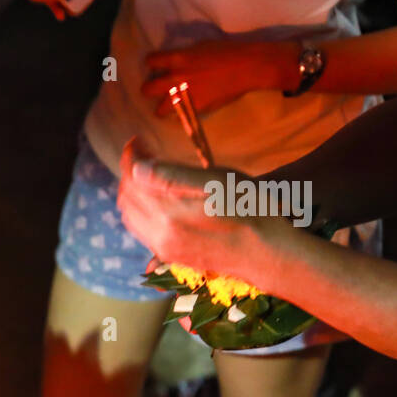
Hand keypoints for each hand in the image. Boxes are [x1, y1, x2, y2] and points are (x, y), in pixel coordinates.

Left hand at [116, 140, 269, 275]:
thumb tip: (137, 168)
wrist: (270, 254)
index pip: (133, 178)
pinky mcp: (172, 257)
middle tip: (145, 153)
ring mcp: (164, 249)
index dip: (132, 155)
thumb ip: (174, 175)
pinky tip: (157, 202)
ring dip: (133, 193)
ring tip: (149, 174)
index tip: (138, 140)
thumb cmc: (252, 210)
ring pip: (130, 217)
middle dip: (130, 172)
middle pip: (127, 198)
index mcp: (169, 212)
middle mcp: (159, 234)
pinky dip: (140, 212)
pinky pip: (142, 232)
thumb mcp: (219, 181)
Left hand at [143, 40, 299, 116]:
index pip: (151, 61)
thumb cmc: (228, 52)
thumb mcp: (201, 47)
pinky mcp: (195, 108)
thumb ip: (184, 56)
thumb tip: (176, 62)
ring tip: (169, 105)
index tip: (156, 65)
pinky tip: (186, 110)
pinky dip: (180, 114)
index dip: (153, 63)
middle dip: (149, 89)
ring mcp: (183, 96)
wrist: (247, 67)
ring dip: (162, 107)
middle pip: (147, 89)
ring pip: (159, 110)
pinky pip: (179, 116)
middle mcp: (175, 78)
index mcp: (177, 58)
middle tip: (157, 89)